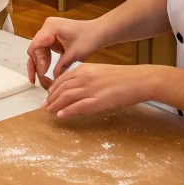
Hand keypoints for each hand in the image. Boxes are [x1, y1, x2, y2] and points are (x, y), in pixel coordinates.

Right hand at [26, 17, 102, 87]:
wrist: (100, 32)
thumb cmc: (90, 38)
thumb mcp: (74, 54)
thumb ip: (61, 66)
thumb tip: (51, 79)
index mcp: (50, 27)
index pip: (36, 48)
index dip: (37, 64)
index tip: (42, 76)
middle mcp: (47, 27)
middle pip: (36, 50)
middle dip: (37, 66)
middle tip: (39, 82)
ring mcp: (49, 32)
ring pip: (39, 51)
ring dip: (40, 65)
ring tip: (42, 80)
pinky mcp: (53, 37)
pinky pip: (45, 50)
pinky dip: (46, 61)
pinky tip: (45, 72)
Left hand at [42, 63, 160, 118]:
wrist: (138, 79)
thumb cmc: (122, 76)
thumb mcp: (99, 71)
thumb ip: (86, 77)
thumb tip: (75, 87)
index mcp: (84, 69)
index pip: (61, 79)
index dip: (52, 88)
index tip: (48, 95)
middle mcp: (84, 77)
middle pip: (61, 89)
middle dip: (50, 98)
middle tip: (44, 106)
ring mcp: (90, 89)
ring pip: (66, 97)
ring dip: (55, 106)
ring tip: (49, 112)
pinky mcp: (98, 101)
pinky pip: (78, 106)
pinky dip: (67, 111)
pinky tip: (61, 115)